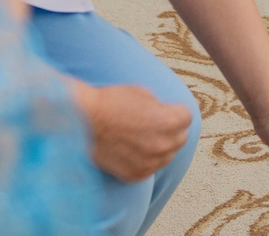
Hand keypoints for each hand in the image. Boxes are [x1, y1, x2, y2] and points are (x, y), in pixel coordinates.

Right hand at [71, 81, 192, 182]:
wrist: (82, 121)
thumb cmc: (111, 102)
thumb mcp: (144, 94)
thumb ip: (162, 108)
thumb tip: (167, 115)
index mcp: (169, 121)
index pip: (186, 118)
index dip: (175, 112)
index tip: (166, 110)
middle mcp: (163, 145)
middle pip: (180, 139)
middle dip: (172, 130)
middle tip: (155, 124)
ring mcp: (149, 162)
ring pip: (167, 156)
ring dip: (160, 147)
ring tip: (142, 137)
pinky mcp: (134, 175)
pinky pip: (150, 168)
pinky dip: (145, 160)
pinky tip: (133, 149)